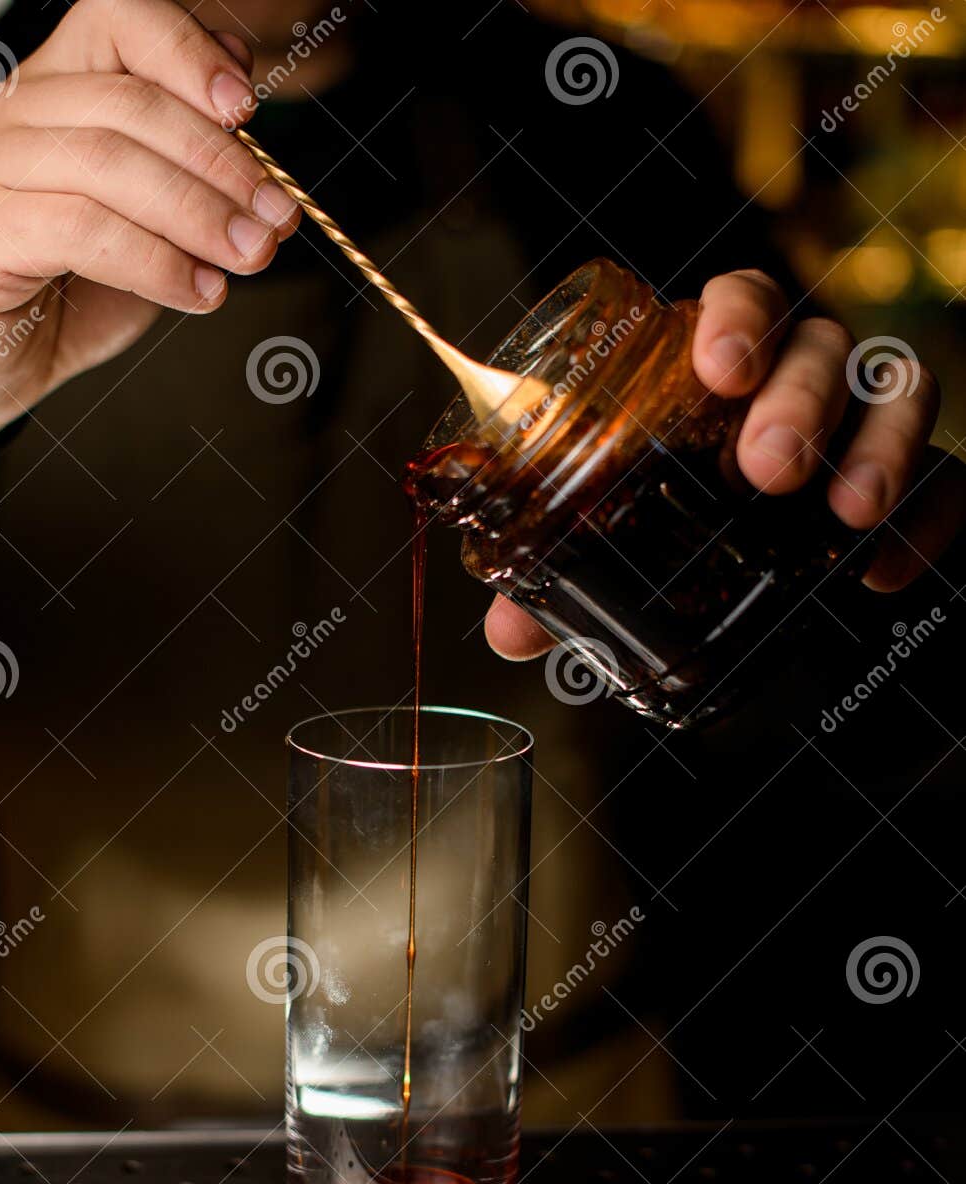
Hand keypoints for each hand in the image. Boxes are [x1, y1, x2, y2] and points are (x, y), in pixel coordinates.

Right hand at [0, 0, 298, 450]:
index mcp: (50, 86)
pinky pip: (83, 230)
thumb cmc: (76, 289)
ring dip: (197, 213)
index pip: (118, 21)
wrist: (7, 366)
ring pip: (108, 162)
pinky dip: (156, 263)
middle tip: (275, 216)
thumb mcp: (153, 218)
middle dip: (218, 162)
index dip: (187, 54)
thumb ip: (188, 156)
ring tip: (249, 256)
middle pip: (129, 102)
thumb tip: (243, 95)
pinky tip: (198, 292)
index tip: (248, 112)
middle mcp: (8, 112)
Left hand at [486, 268, 965, 659]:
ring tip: (846, 516)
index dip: (736, 320)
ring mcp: (866, 426)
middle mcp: (801, 379)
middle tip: (768, 469)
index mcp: (722, 371)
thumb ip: (564, 572)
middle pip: (820, 346)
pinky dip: (927, 520)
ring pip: (899, 393)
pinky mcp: (918, 482)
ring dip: (877, 448)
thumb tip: (509, 633)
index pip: (741, 301)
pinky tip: (886, 572)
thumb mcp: (616, 542)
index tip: (719, 370)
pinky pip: (947, 481)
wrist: (769, 576)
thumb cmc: (683, 523)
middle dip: (800, 399)